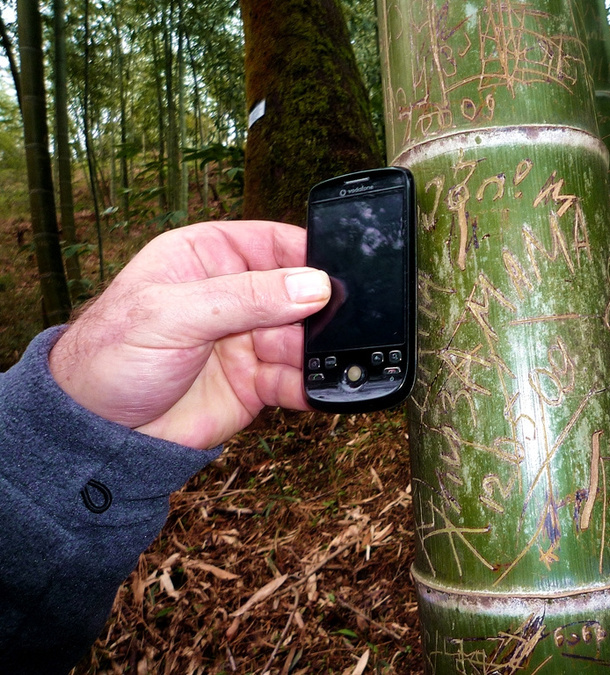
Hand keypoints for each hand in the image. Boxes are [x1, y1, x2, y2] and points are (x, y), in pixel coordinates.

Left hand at [49, 221, 330, 448]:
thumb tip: (312, 286)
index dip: (309, 255)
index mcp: (209, 258)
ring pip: (304, 339)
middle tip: (343, 326)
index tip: (342, 271)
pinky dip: (313, 386)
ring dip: (320, 352)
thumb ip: (245, 297)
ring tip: (333, 363)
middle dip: (321, 311)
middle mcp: (234, 296)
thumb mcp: (173, 314)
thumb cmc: (110, 357)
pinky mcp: (256, 382)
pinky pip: (296, 380)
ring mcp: (248, 339)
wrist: (97, 434)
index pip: (274, 243)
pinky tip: (321, 390)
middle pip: (299, 294)